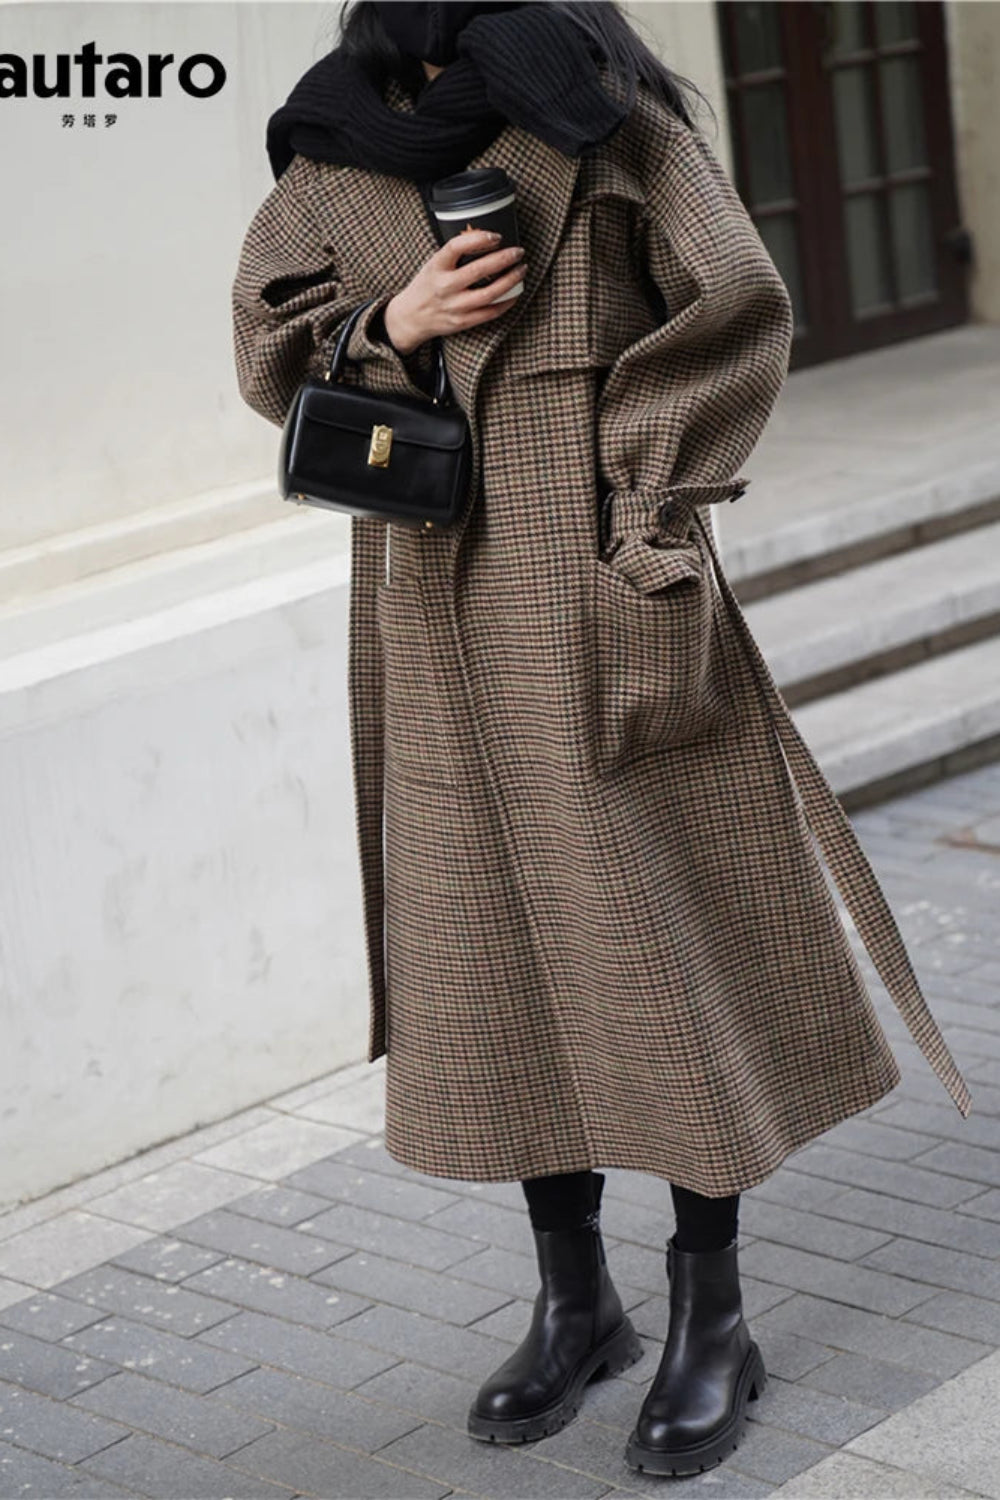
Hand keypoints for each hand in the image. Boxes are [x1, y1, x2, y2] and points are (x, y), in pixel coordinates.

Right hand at [383, 229, 526, 354]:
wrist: (412, 317)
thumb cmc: (427, 286)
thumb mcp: (434, 264)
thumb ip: (455, 254)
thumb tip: (486, 239)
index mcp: (436, 267)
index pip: (456, 246)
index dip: (478, 238)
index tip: (496, 236)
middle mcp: (445, 287)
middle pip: (479, 270)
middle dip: (504, 258)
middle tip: (518, 252)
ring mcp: (454, 306)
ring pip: (490, 293)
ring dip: (510, 280)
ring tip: (521, 270)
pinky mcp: (462, 322)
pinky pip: (490, 312)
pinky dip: (506, 301)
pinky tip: (515, 292)